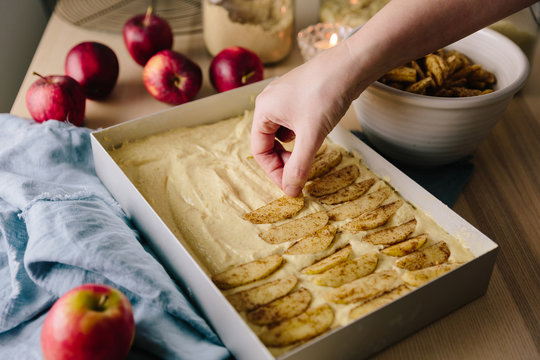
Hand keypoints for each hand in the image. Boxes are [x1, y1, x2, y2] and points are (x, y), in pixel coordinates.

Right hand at [251, 48, 355, 196]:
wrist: (350, 64)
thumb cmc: (326, 94)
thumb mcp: (311, 136)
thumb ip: (299, 166)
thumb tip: (290, 191)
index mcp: (264, 110)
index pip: (259, 150)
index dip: (273, 171)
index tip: (290, 184)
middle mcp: (270, 102)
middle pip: (268, 142)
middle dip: (283, 160)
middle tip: (300, 172)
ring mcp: (285, 97)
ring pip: (281, 133)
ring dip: (292, 149)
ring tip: (308, 154)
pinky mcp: (300, 95)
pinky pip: (293, 122)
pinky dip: (300, 135)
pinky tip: (313, 135)